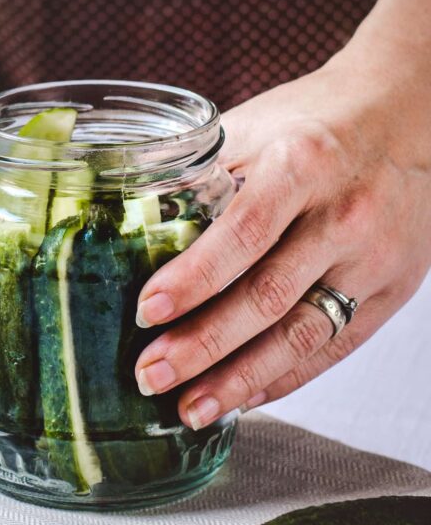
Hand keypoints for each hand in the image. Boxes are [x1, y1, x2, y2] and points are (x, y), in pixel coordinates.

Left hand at [132, 0, 430, 429]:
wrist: (408, 114)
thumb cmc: (311, 123)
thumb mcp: (252, 128)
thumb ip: (195, 176)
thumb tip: (121, 224)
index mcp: (302, 165)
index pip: (243, 232)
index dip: (193, 278)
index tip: (145, 312)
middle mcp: (345, 215)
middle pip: (268, 296)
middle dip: (203, 345)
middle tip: (150, 376)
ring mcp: (375, 258)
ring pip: (302, 335)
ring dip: (239, 380)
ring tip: (189, 409)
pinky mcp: (392, 290)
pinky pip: (334, 347)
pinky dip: (284, 379)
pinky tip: (241, 398)